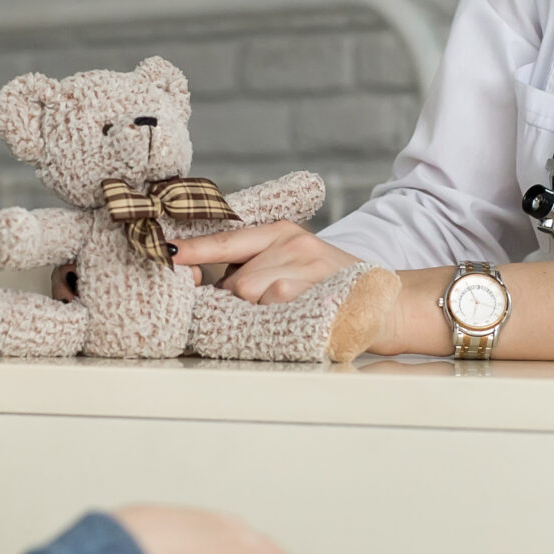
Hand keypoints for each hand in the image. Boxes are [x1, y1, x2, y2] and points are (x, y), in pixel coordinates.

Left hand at [168, 221, 357, 303]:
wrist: (386, 302)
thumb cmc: (331, 287)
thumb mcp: (294, 262)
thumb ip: (253, 266)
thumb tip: (203, 282)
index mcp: (283, 232)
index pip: (228, 240)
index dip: (195, 250)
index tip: (167, 254)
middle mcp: (293, 244)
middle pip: (236, 282)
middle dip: (238, 305)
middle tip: (264, 312)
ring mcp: (305, 269)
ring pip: (251, 298)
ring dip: (256, 315)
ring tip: (285, 315)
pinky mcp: (314, 293)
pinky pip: (273, 309)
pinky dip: (274, 321)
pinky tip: (295, 319)